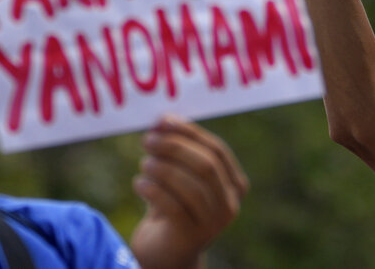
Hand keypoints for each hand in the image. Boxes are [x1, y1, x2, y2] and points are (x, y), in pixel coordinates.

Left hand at [130, 116, 248, 268]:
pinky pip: (173, 207)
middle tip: (147, 140)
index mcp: (235, 185)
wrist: (165, 254)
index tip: (164, 120)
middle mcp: (230, 204)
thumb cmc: (172, 208)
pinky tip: (139, 183)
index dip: (190, 132)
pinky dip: (153, 190)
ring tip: (144, 163)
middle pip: (206, 165)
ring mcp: (213, 223)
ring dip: (162, 168)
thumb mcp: (178, 177)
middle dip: (175, 147)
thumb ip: (176, 150)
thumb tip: (162, 119)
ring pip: (190, 186)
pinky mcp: (191, 237)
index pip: (217, 150)